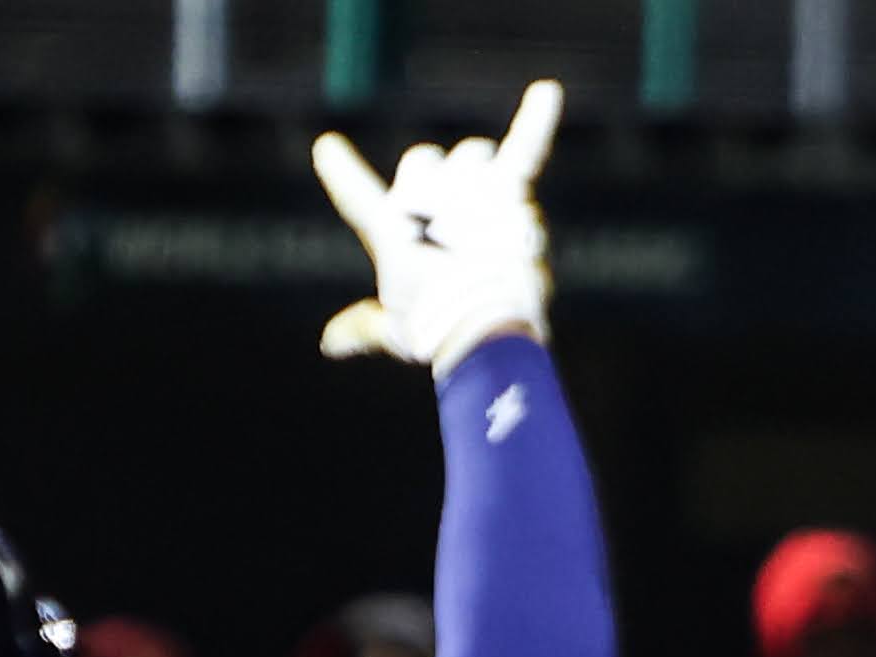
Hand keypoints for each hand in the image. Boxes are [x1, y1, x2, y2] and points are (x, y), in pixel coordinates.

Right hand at [312, 78, 559, 377]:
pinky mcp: (510, 191)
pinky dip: (538, 118)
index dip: (340, 172)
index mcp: (389, 230)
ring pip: (472, 153)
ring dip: (479, 174)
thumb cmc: (435, 332)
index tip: (327, 148)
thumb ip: (361, 328)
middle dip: (437, 182)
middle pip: (425, 159)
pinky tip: (548, 92)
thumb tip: (328, 345)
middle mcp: (425, 198)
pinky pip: (525, 147)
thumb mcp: (394, 332)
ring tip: (489, 218)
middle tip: (454, 229)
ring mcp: (468, 188)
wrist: (481, 324)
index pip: (355, 195)